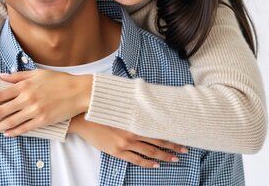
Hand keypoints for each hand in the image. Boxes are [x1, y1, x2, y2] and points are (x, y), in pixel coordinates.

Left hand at [0, 69, 92, 135]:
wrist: (80, 91)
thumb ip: (18, 76)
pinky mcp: (43, 120)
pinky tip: (6, 134)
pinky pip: (25, 128)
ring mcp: (35, 110)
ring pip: (11, 121)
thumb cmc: (59, 80)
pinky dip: (14, 132)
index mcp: (25, 86)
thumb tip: (1, 76)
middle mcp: (28, 98)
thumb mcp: (38, 73)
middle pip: (1, 110)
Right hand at [68, 114, 187, 167]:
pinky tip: (156, 165)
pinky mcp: (117, 151)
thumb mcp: (121, 105)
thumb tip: (148, 103)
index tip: (182, 138)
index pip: (158, 129)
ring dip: (164, 156)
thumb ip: (135, 108)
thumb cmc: (102, 109)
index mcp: (135, 120)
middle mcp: (133, 133)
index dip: (172, 135)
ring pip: (150, 152)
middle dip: (173, 147)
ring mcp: (125, 143)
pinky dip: (148, 163)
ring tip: (174, 159)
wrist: (84, 119)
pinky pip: (136, 160)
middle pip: (158, 142)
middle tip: (184, 151)